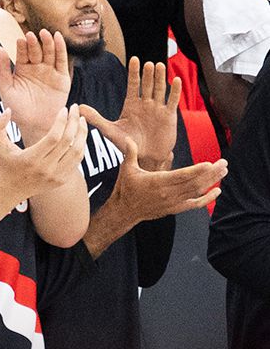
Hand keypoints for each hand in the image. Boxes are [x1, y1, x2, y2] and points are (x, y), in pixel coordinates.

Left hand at [0, 29, 70, 144]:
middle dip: (34, 43)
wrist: (34, 125)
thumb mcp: (6, 88)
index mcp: (22, 68)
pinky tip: (58, 38)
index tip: (20, 40)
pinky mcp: (62, 77)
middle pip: (36, 50)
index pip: (22, 53)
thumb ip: (3, 69)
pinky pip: (62, 60)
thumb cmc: (16, 109)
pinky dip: (61, 48)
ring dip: (47, 42)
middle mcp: (36, 67)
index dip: (22, 46)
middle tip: (31, 36)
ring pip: (49, 52)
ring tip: (44, 34)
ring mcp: (50, 71)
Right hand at [0, 105, 87, 201]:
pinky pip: (77, 161)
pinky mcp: (61, 180)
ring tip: (81, 120)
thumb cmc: (4, 162)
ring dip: (82, 134)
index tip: (64, 109)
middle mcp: (45, 169)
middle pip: (68, 142)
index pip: (53, 137)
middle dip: (74, 122)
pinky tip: (79, 135)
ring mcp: (55, 176)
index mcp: (31, 159)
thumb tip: (8, 110)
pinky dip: (80, 146)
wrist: (10, 189)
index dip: (61, 121)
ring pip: (77, 152)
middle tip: (76, 109)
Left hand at [79, 58, 180, 170]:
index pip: (133, 85)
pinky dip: (174, 91)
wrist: (144, 158)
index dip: (134, 73)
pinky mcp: (169, 116)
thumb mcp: (110, 131)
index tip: (134, 59)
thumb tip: (79, 107)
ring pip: (159, 89)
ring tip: (159, 66)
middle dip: (147, 75)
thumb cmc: (126, 144)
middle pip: (147, 85)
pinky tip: (175, 80)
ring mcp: (157, 109)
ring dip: (160, 78)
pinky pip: (172, 101)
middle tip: (148, 64)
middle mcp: (145, 104)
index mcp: (131, 105)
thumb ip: (96, 118)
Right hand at [109, 138, 226, 222]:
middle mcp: (167, 193)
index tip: (210, 163)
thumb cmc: (126, 188)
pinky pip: (194, 204)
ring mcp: (172, 202)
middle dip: (211, 173)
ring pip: (196, 192)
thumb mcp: (127, 169)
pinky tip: (217, 191)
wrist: (124, 211)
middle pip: (194, 183)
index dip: (197, 170)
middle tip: (224, 163)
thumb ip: (130, 152)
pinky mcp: (174, 208)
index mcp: (157, 181)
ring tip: (223, 171)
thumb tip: (128, 138)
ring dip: (211, 182)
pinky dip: (207, 199)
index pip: (182, 176)